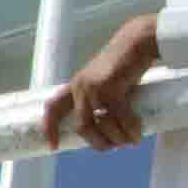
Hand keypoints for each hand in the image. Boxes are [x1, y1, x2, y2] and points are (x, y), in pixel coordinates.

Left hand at [44, 14, 162, 150]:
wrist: (138, 40)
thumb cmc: (126, 60)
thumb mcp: (106, 78)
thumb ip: (102, 96)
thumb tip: (110, 125)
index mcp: (76, 85)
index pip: (53, 108)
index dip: (49, 128)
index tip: (53, 147)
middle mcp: (81, 88)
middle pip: (83, 127)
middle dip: (99, 142)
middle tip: (115, 146)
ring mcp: (94, 88)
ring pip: (102, 126)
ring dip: (118, 139)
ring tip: (131, 140)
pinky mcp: (111, 88)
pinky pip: (120, 118)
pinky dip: (129, 130)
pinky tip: (137, 134)